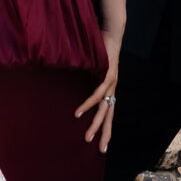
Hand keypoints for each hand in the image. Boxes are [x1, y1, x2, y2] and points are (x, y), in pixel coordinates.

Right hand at [74, 30, 119, 151]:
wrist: (111, 30)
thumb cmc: (99, 48)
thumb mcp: (90, 67)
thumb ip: (84, 77)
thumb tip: (68, 85)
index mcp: (108, 87)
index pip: (108, 111)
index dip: (106, 126)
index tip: (102, 144)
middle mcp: (111, 87)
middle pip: (109, 114)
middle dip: (105, 133)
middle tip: (101, 150)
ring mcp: (111, 81)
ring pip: (104, 107)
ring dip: (95, 123)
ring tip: (87, 137)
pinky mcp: (108, 73)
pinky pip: (97, 92)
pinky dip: (88, 103)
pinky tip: (79, 113)